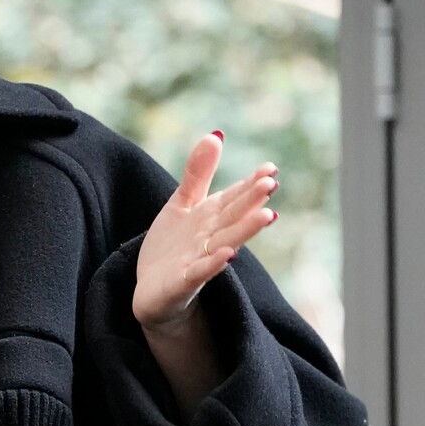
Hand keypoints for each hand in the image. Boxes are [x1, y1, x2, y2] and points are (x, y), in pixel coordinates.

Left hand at [132, 134, 277, 329]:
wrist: (152, 291)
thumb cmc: (172, 247)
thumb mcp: (182, 205)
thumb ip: (199, 173)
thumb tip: (216, 134)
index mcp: (211, 218)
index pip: (234, 198)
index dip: (250, 184)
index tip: (271, 169)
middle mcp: (210, 239)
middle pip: (233, 217)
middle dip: (252, 202)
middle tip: (272, 184)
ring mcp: (198, 262)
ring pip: (225, 243)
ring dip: (244, 230)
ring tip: (266, 216)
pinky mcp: (181, 284)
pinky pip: (198, 273)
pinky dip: (213, 265)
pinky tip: (228, 255)